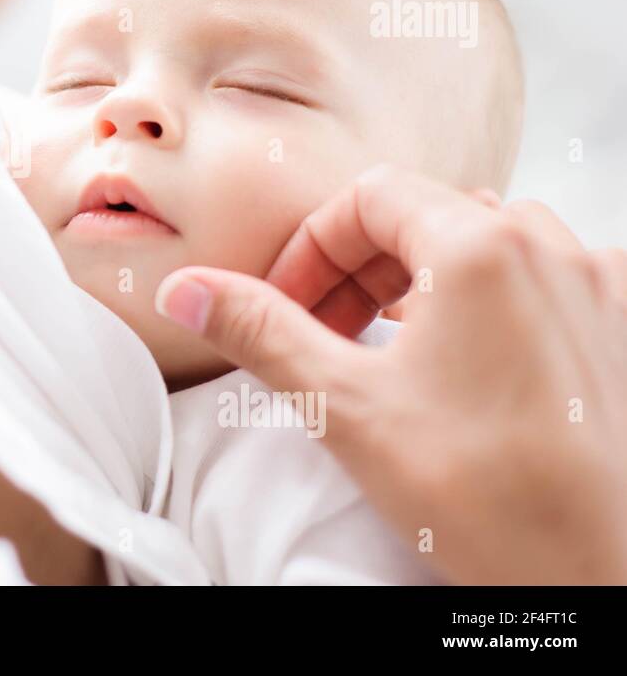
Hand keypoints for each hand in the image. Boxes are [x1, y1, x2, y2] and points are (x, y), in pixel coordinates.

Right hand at [155, 164, 626, 583]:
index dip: (310, 248)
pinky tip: (461, 366)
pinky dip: (485, 304)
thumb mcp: (345, 407)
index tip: (285, 305)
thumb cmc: (490, 498)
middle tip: (321, 332)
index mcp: (482, 246)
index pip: (369, 196)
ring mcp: (599, 289)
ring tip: (386, 350)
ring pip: (485, 246)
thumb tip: (188, 291)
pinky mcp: (620, 331)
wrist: (602, 576)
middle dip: (357, 269)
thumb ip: (259, 333)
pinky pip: (541, 283)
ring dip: (419, 283)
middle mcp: (552, 249)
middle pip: (426, 215)